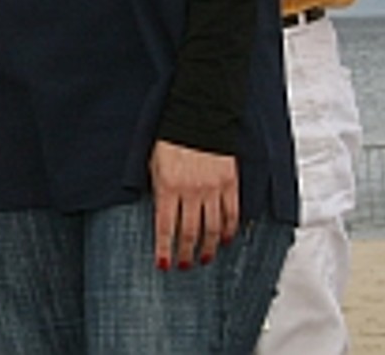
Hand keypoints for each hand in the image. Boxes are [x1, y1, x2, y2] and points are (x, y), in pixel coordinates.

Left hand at [149, 139, 238, 269]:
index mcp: (167, 187)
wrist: (197, 118)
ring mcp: (212, 189)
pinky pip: (231, 214)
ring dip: (208, 247)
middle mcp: (190, 191)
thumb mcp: (153, 165)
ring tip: (205, 258)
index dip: (164, 249)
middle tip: (184, 265)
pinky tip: (225, 240)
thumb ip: (157, 191)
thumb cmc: (170, 140)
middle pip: (189, 232)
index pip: (164, 227)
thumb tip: (160, 216)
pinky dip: (229, 230)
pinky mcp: (230, 184)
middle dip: (185, 253)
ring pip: (212, 228)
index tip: (163, 264)